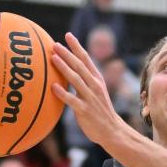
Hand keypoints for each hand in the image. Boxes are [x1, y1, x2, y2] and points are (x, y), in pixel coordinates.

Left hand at [50, 32, 126, 147]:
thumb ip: (84, 81)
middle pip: (80, 66)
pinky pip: (72, 100)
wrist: (112, 131)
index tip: (68, 35)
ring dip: (64, 68)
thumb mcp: (96, 92)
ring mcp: (90, 98)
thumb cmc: (100, 111)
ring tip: (53, 58)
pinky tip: (53, 87)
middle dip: (67, 54)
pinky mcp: (85, 111)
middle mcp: (94, 86)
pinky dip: (63, 93)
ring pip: (76, 80)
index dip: (77, 47)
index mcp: (97, 79)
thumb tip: (68, 70)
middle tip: (55, 44)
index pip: (86, 59)